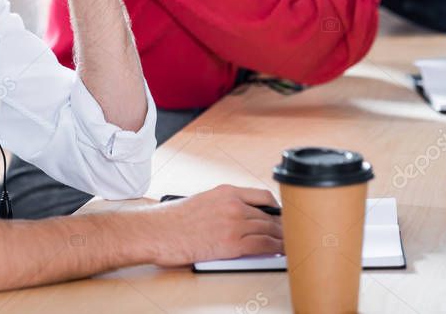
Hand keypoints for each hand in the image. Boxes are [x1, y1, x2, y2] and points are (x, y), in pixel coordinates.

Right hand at [146, 185, 282, 266]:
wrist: (157, 231)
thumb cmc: (172, 220)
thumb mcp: (202, 201)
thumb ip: (223, 205)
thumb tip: (239, 216)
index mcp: (226, 191)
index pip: (262, 195)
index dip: (276, 207)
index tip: (280, 215)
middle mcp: (234, 205)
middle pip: (268, 215)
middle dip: (280, 226)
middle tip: (288, 233)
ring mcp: (234, 223)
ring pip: (269, 230)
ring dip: (281, 239)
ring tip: (287, 245)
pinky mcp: (232, 244)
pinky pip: (262, 245)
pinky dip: (275, 249)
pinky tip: (279, 253)